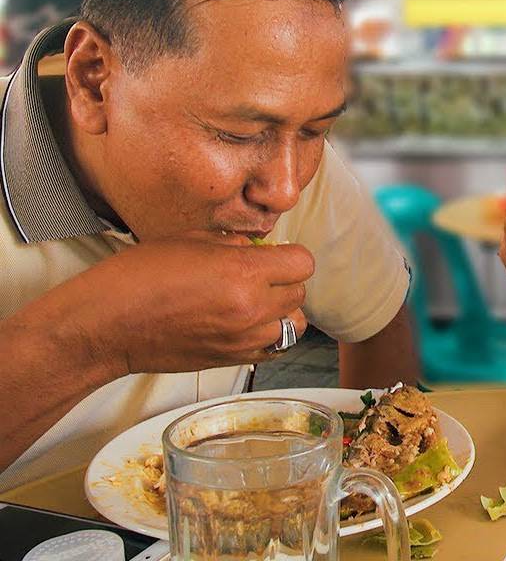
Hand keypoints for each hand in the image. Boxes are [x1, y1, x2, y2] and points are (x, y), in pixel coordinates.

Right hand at [77, 239, 313, 374]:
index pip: (303, 263)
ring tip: (258, 302)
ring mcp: (244, 338)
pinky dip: (271, 336)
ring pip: (294, 324)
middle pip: (299, 293)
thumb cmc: (138, 277)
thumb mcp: (190, 240)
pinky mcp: (233, 359)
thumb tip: (257, 248)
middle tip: (261, 275)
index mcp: (243, 272)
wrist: (107, 326)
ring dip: (282, 311)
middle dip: (285, 280)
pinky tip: (249, 324)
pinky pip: (276, 349)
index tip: (275, 254)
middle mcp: (251, 308)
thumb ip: (233, 244)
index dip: (290, 255)